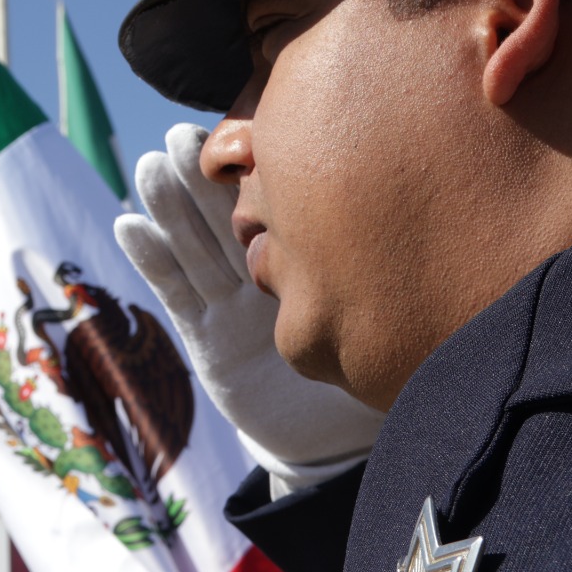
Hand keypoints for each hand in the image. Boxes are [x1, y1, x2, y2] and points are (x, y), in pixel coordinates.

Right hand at [114, 123, 384, 492]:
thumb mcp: (390, 307)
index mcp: (305, 256)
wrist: (338, 442)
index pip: (276, 202)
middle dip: (199, 174)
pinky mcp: (208, 338)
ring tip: (152, 167)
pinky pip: (177, 293)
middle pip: (224, 213)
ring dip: (169, 205)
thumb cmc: (374, 367)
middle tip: (184, 141)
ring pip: (195, 244)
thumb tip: (441, 208)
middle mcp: (263, 272)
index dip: (254, 167)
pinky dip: (153, 259)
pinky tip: (131, 227)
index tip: (241, 130)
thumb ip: (394, 268)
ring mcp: (231, 303)